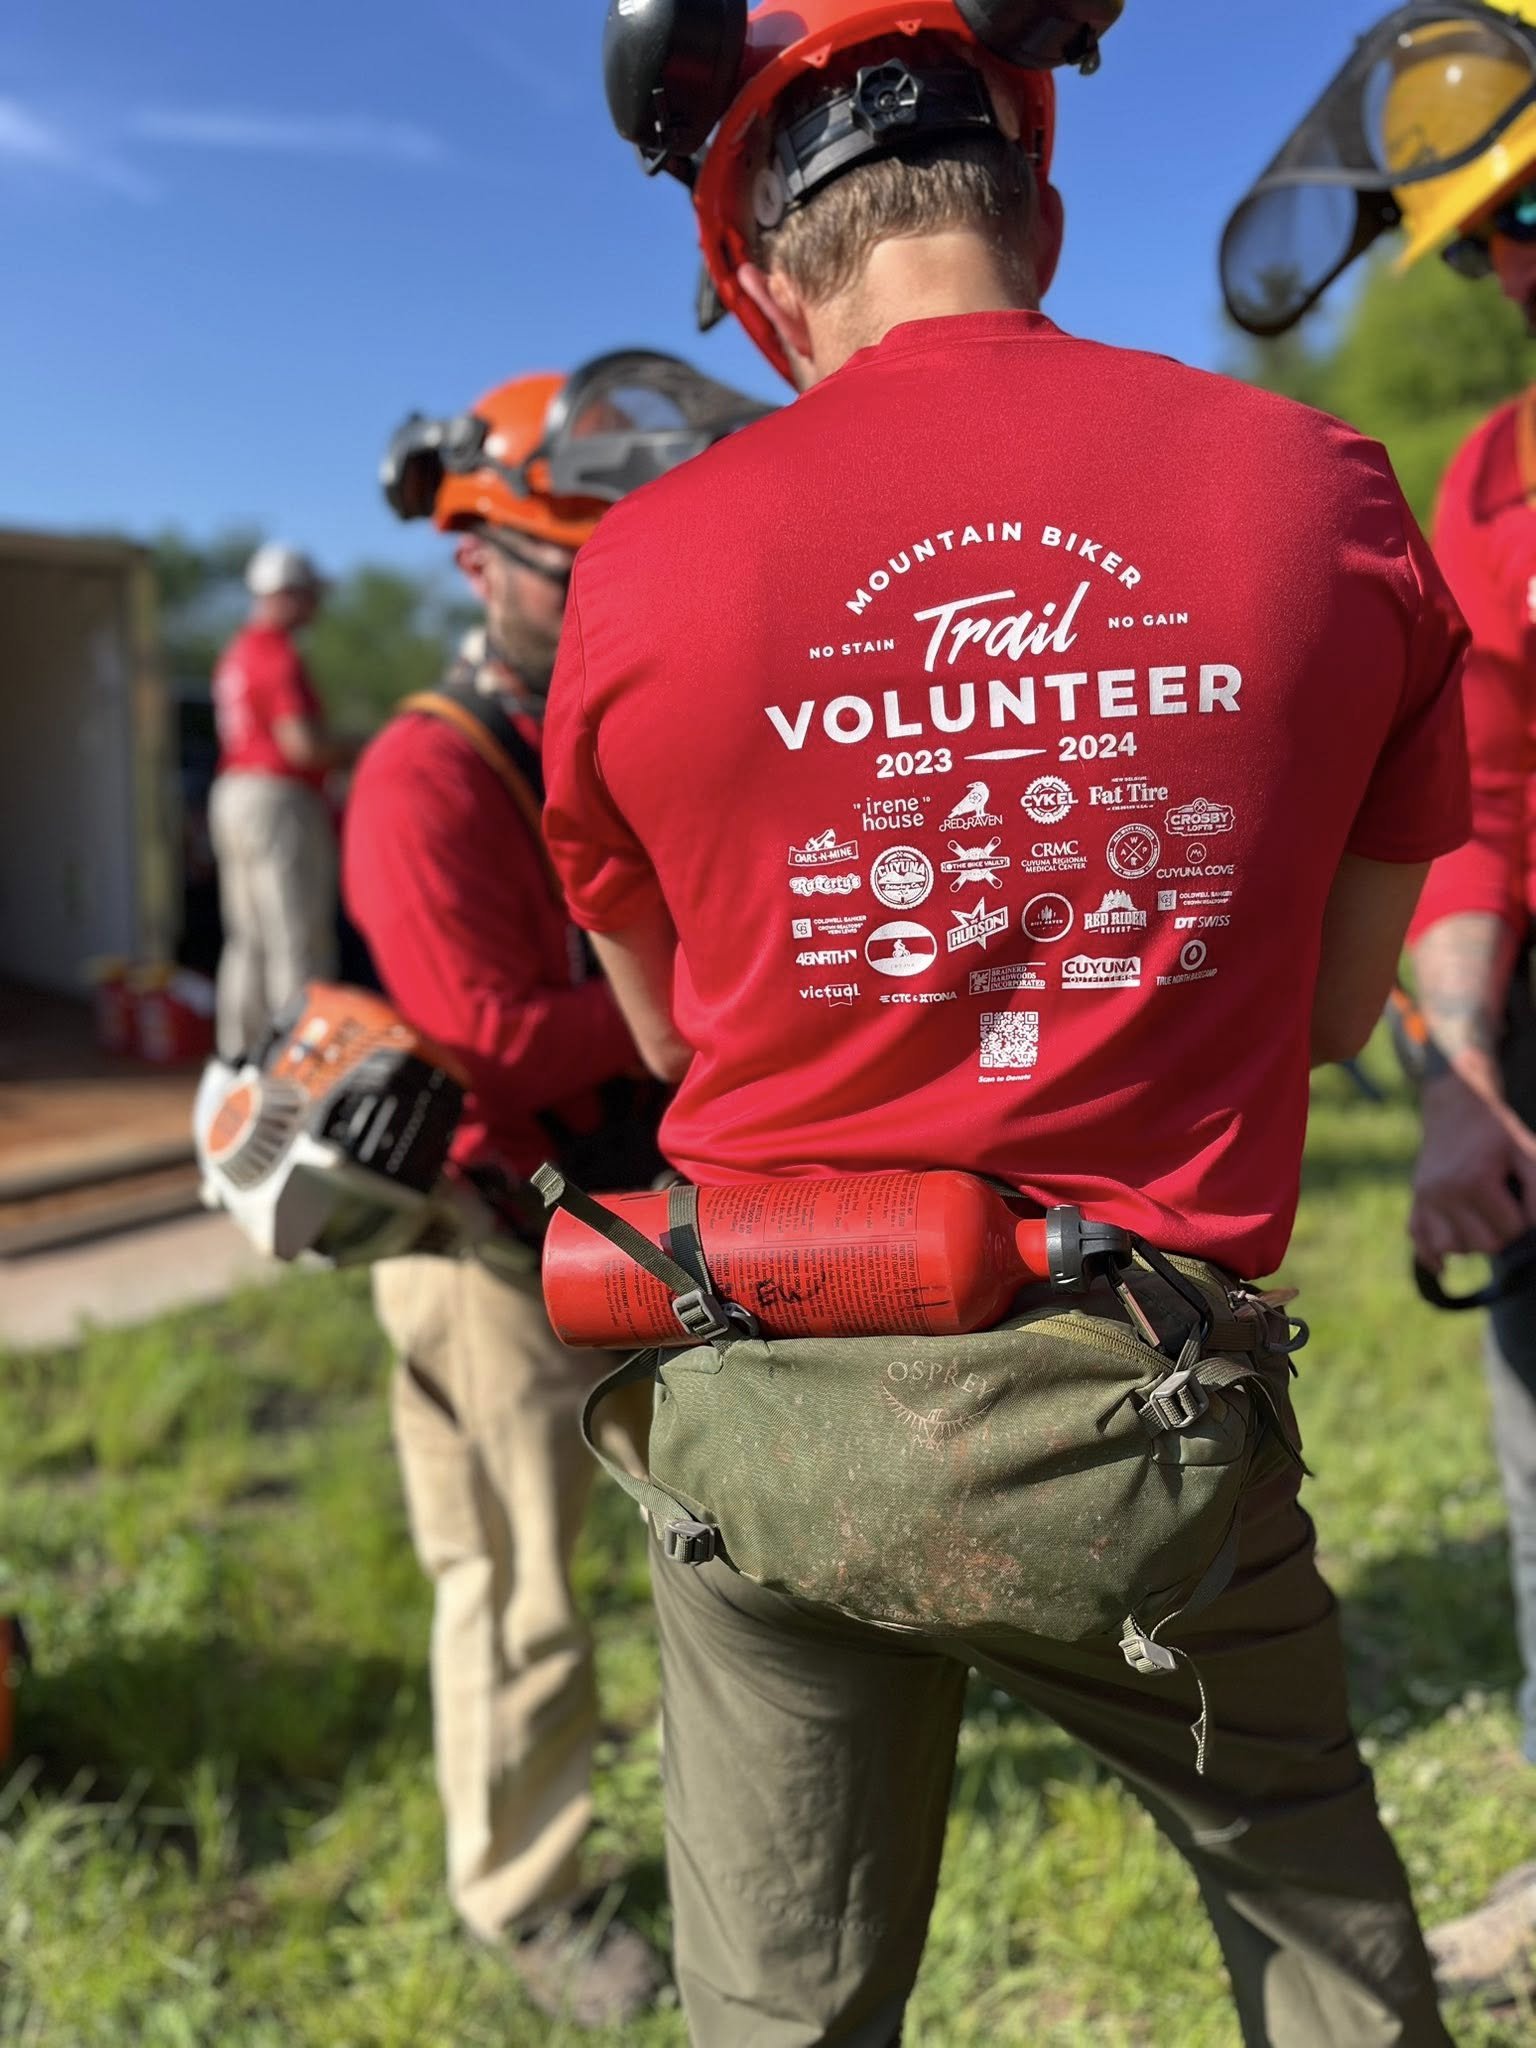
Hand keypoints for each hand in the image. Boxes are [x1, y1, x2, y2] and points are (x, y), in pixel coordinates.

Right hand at [1410, 1070, 1535, 1267]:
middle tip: (1502, 1210)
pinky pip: (1417, 1240)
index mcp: (1475, 1180)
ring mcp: (1426, 1197)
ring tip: (1480, 1222)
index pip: (1510, 1230)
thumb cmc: (1496, 1132)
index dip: (1522, 1221)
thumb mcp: (1526, 1152)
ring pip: (1451, 1248)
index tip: (1518, 1200)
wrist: (1455, 1107)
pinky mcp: (1416, 1199)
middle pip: (1482, 1245)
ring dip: (1471, 1242)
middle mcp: (1445, 1192)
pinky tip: (1445, 1267)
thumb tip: (1535, 1227)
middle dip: (1500, 1233)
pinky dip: (1431, 1257)